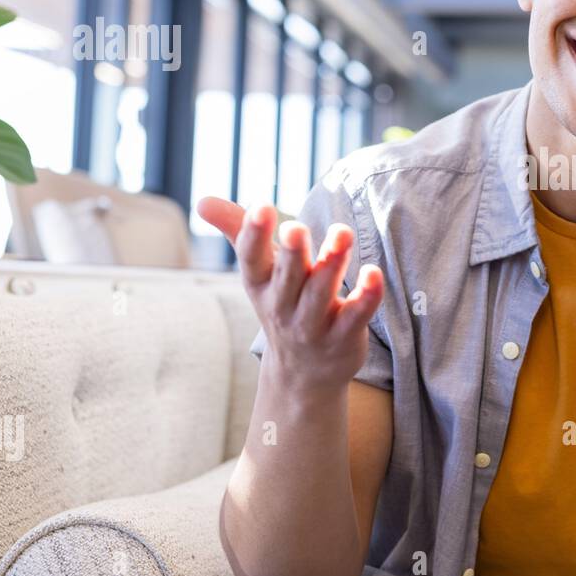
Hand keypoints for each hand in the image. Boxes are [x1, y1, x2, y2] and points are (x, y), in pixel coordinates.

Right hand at [196, 196, 384, 393]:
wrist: (302, 374)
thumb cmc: (282, 304)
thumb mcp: (259, 272)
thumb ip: (239, 231)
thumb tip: (201, 200)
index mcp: (261, 285)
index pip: (252, 260)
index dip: (254, 235)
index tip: (261, 207)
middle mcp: (284, 306)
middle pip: (288, 277)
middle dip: (292, 252)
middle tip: (296, 227)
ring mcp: (313, 325)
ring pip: (320, 295)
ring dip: (331, 265)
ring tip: (342, 233)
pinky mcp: (344, 337)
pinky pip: (356, 316)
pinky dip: (366, 296)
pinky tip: (374, 273)